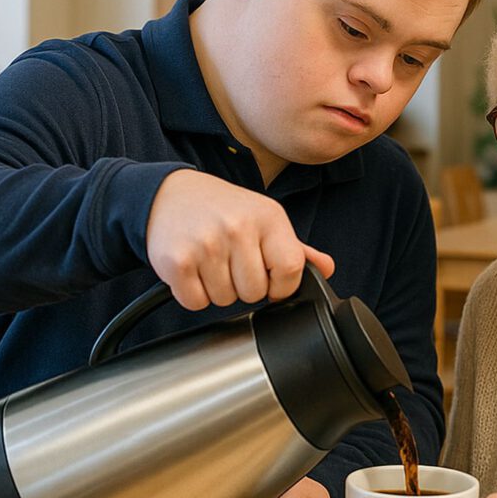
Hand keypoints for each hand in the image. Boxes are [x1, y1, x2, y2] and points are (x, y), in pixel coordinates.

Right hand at [146, 169, 334, 309]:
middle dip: (244, 286)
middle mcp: (238, 227)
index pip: (291, 270)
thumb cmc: (223, 210)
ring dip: (218, 290)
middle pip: (255, 292)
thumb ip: (296, 249)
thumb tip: (326, 269)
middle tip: (230, 262)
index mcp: (268, 217)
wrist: (170, 195)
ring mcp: (207, 243)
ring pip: (225, 300)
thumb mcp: (265, 220)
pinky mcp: (177, 261)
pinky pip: (196, 302)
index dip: (281, 285)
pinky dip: (193, 294)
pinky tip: (193, 268)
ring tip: (210, 261)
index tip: (269, 280)